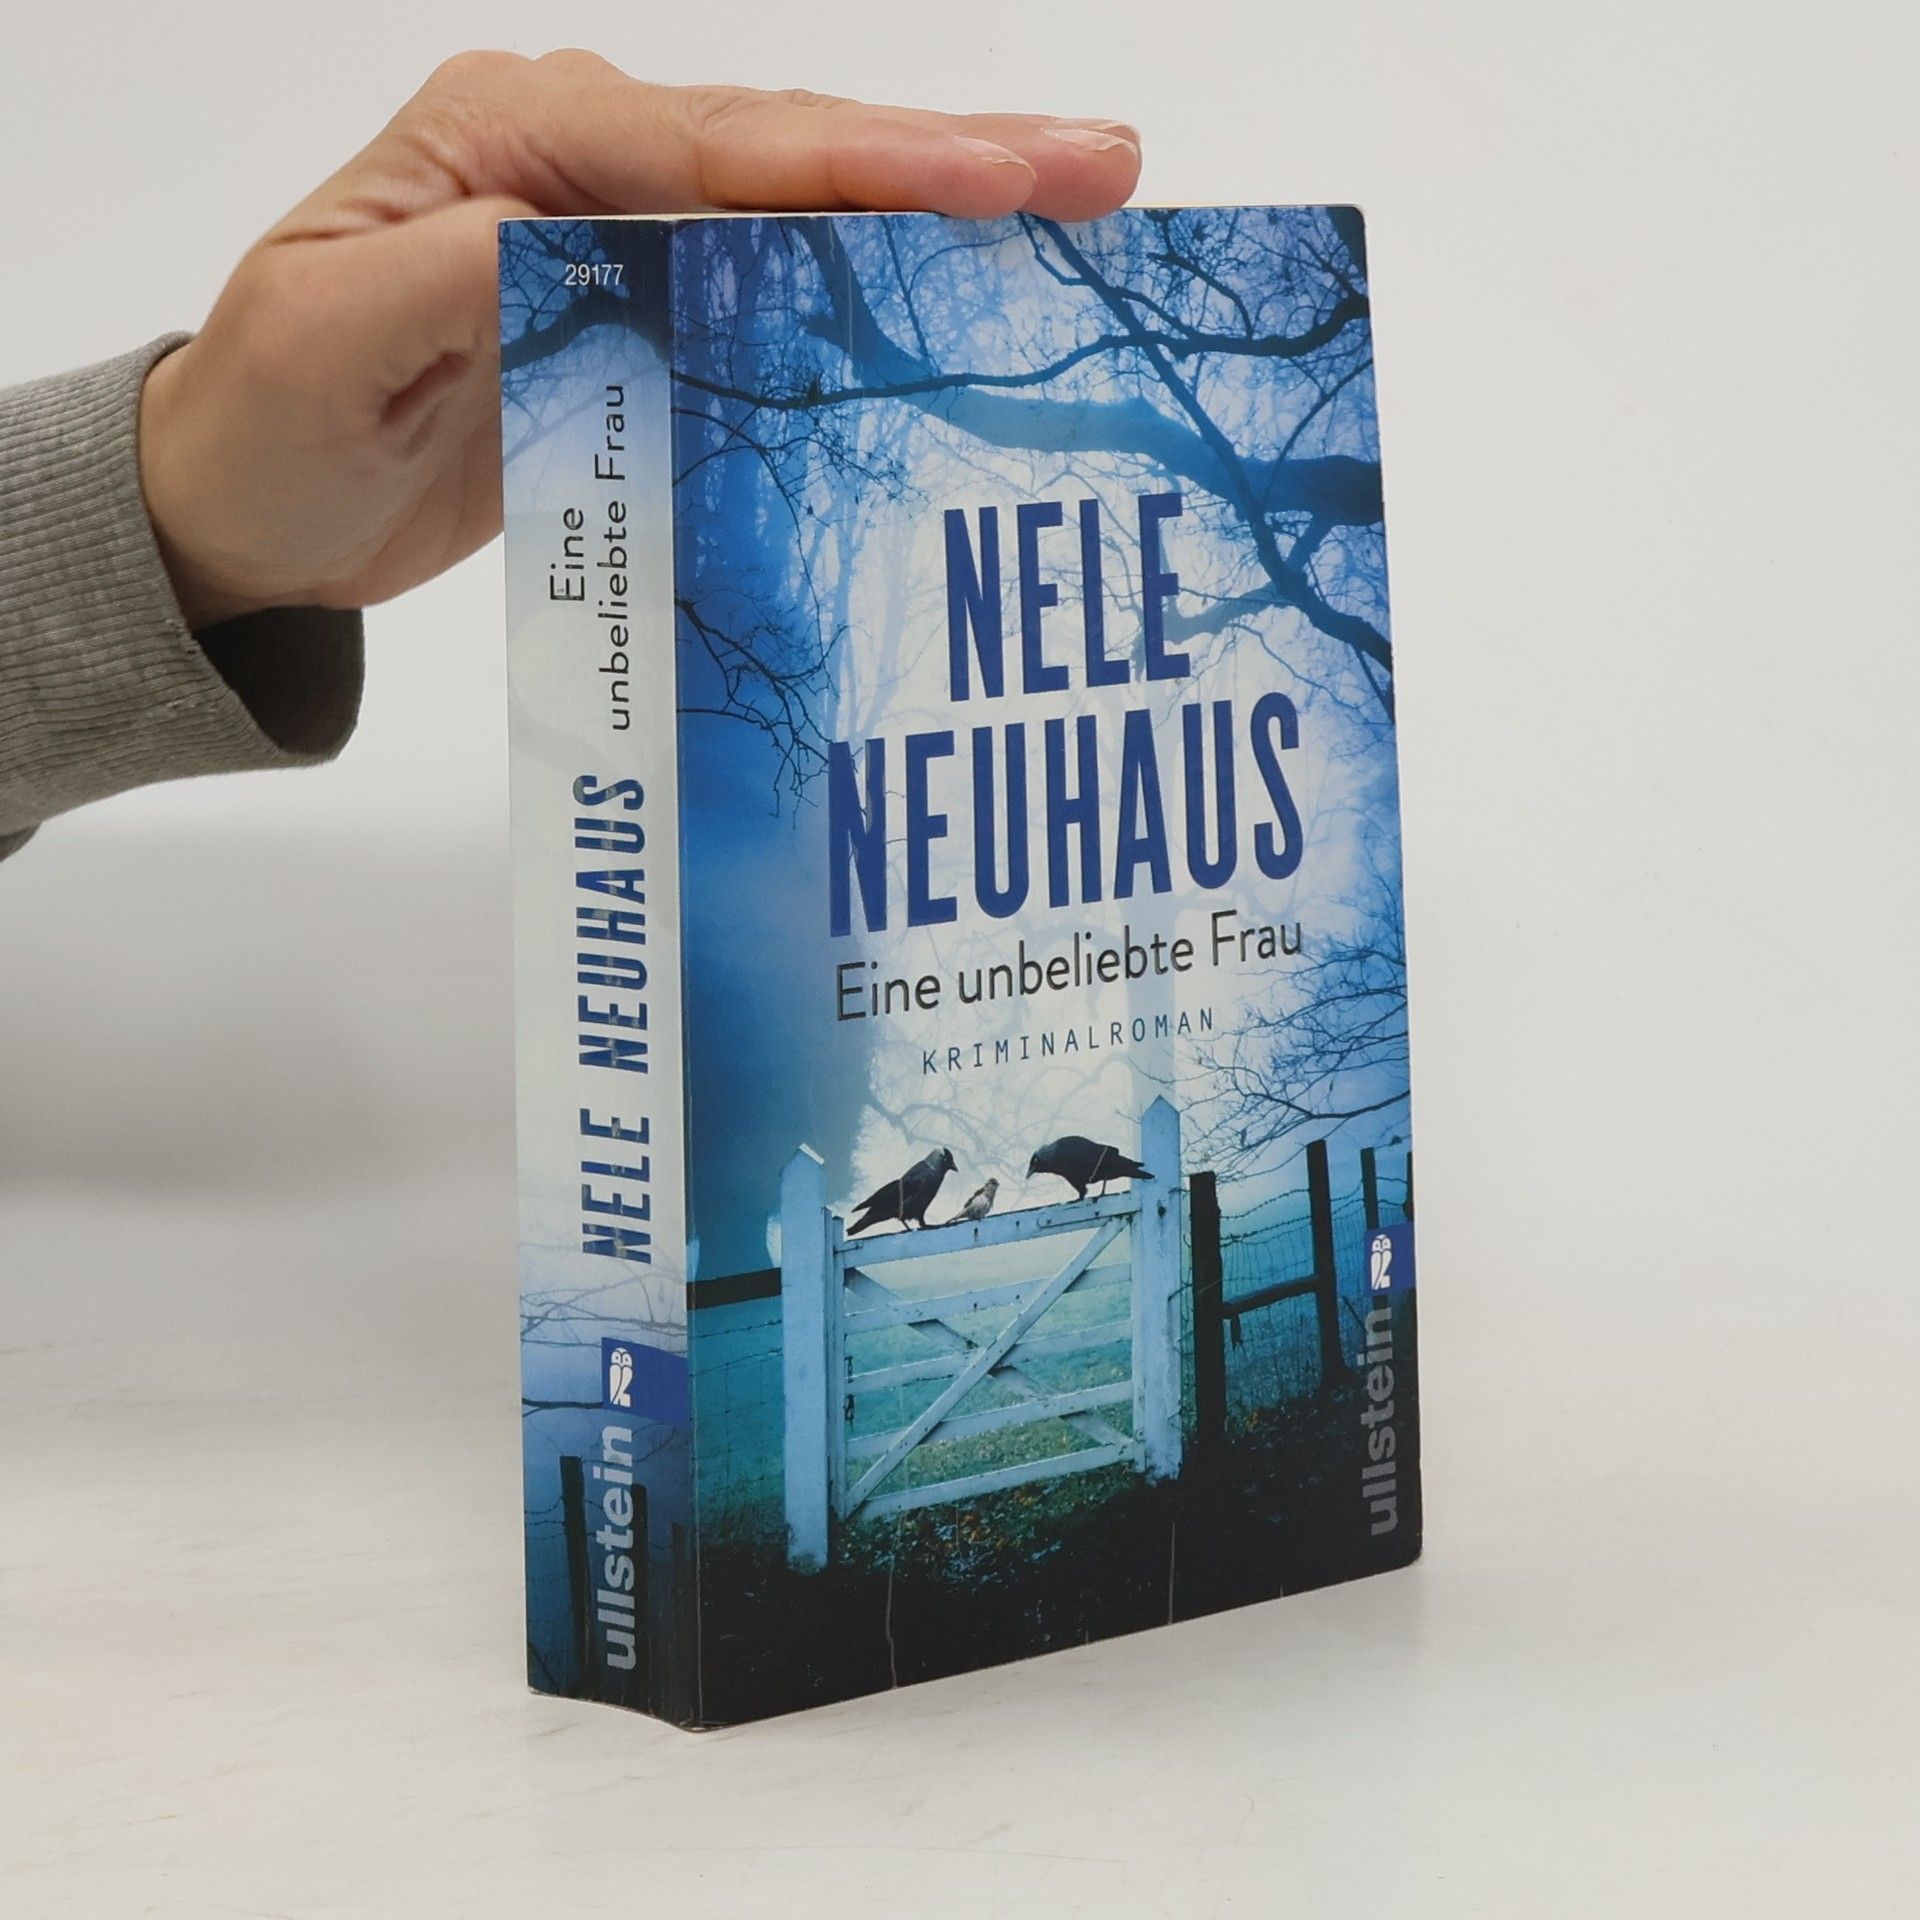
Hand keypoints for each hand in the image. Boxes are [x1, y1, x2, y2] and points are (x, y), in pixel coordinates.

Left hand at [137, 53, 1141, 629]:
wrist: (247, 508)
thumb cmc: (268, 419)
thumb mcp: (333, 333)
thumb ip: (462, 271)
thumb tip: (595, 243)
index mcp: (514, 142)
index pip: (721, 144)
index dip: (869, 162)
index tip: (1002, 180)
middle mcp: (582, 169)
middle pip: (793, 154)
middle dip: (953, 159)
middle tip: (1106, 165)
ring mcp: (620, 244)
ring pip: (804, 216)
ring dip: (940, 214)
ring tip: (1076, 209)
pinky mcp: (640, 325)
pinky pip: (777, 298)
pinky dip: (876, 291)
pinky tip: (963, 299)